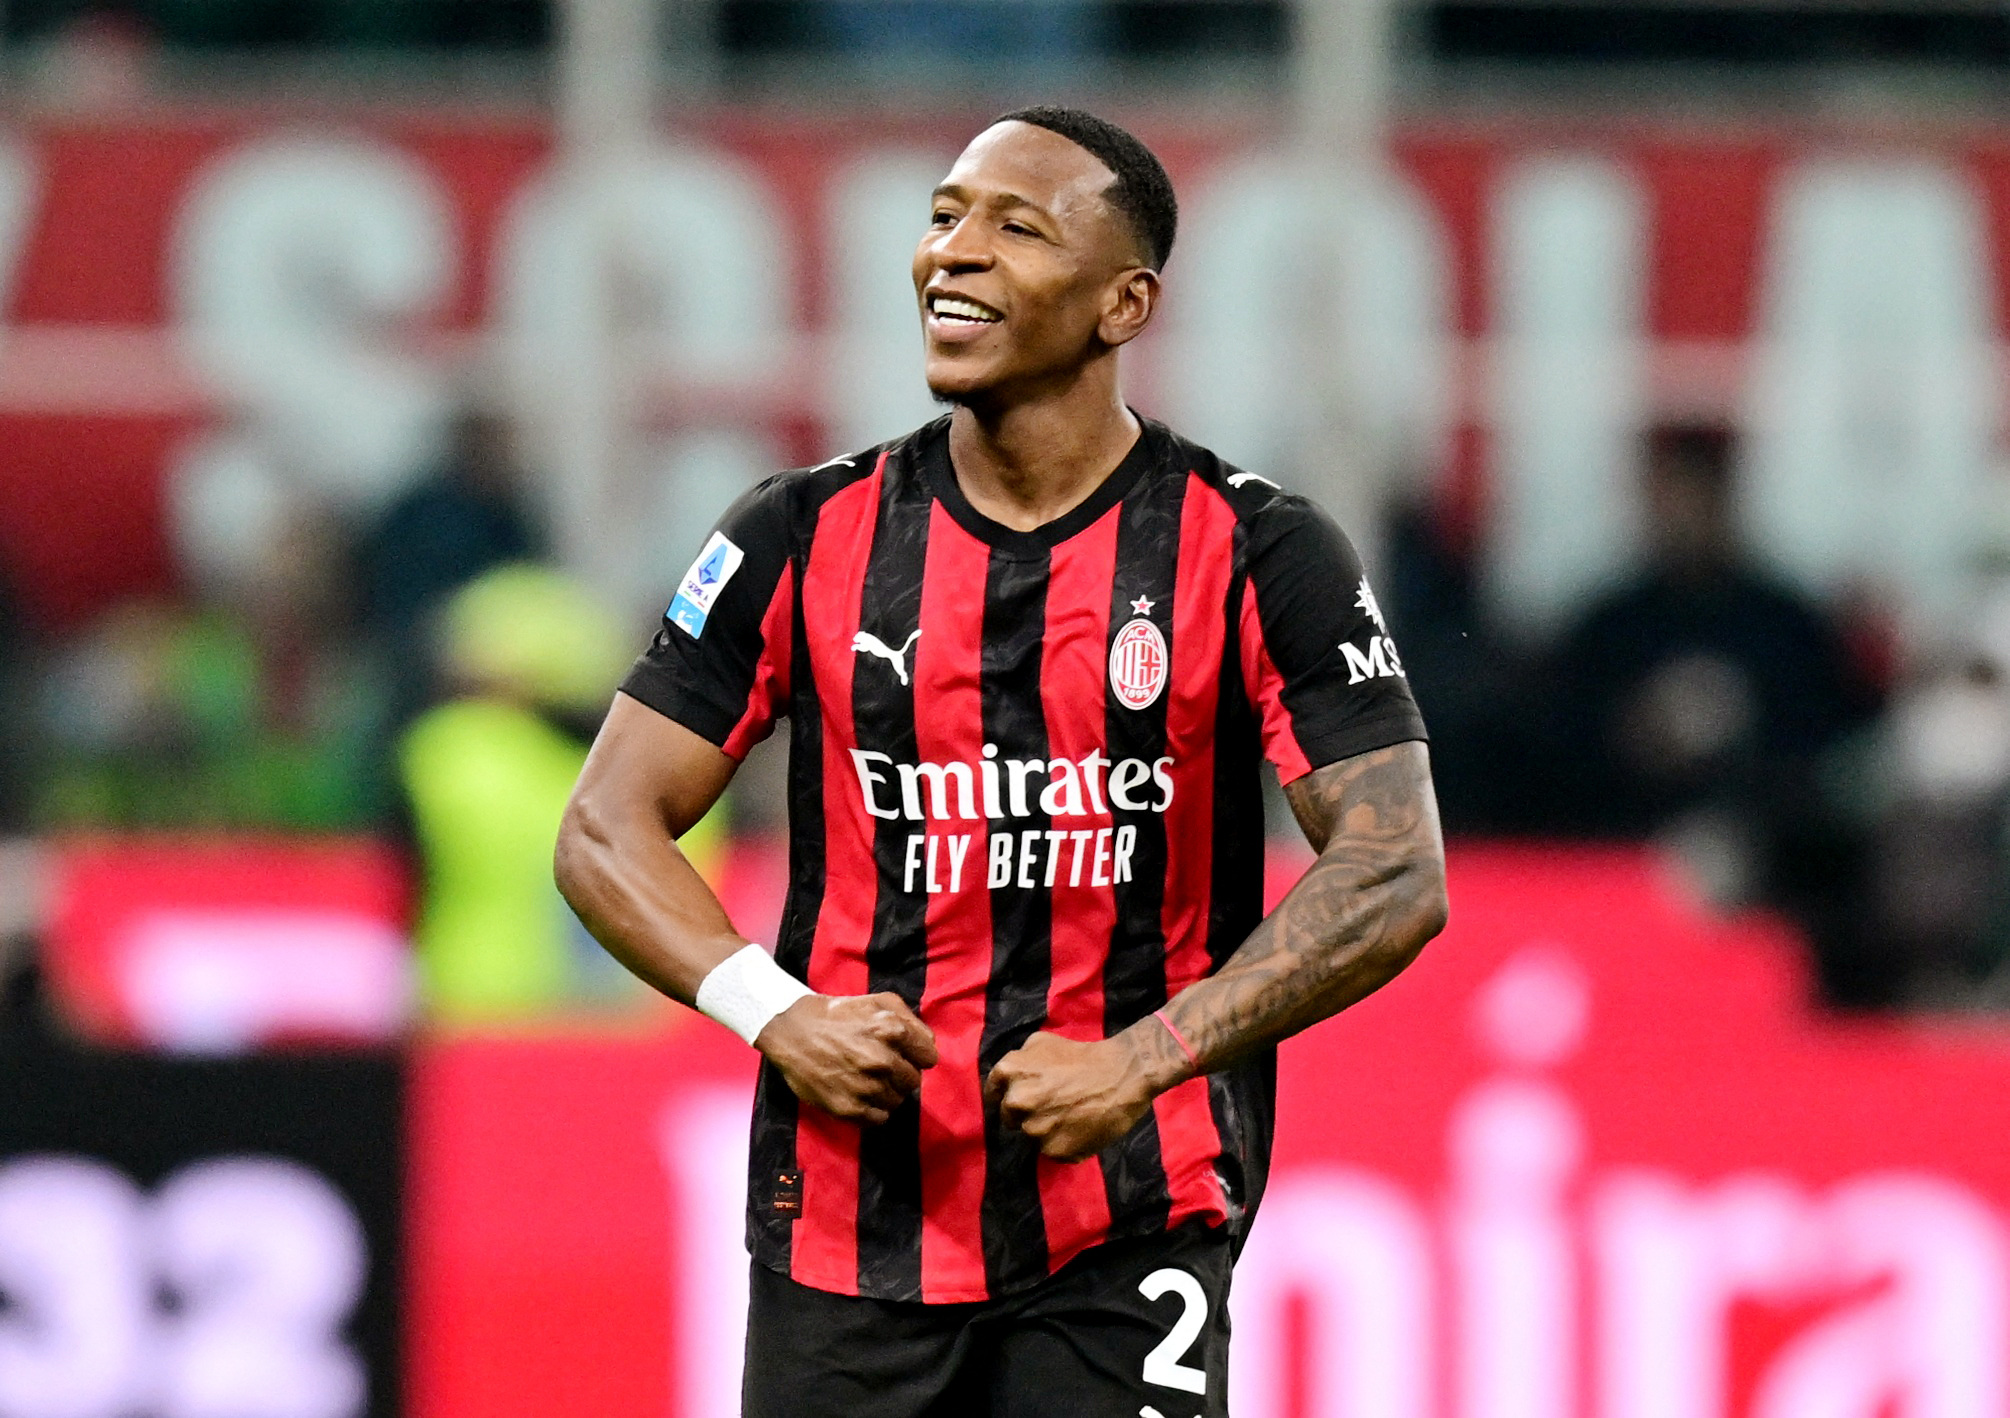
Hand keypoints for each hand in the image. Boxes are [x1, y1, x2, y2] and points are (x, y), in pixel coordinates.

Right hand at [755, 993, 937, 1125]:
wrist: (792, 1031)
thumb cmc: (838, 1014)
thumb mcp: (879, 1001)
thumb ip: (911, 1020)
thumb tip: (928, 1045)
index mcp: (893, 1030)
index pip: (929, 1058)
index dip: (916, 1056)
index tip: (902, 1054)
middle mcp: (882, 1060)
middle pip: (913, 1081)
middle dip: (900, 1074)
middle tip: (880, 1066)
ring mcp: (865, 1086)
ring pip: (897, 1101)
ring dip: (887, 1093)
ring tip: (867, 1079)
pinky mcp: (849, 1108)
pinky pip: (879, 1119)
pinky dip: (873, 1110)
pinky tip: (859, 1094)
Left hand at [984, 1030, 1169, 1161]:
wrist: (1122, 1075)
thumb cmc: (1082, 1056)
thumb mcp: (1042, 1043)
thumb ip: (1019, 1060)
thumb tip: (1007, 1078)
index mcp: (1009, 1073)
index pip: (993, 1094)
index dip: (1006, 1097)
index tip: (1020, 1100)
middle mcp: (1016, 1103)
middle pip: (1010, 1118)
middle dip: (1026, 1113)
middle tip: (1052, 1105)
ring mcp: (1034, 1129)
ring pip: (1032, 1136)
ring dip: (1046, 1130)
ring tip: (1070, 1116)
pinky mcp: (1054, 1151)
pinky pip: (1052, 1151)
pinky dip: (1063, 1144)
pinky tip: (1080, 1129)